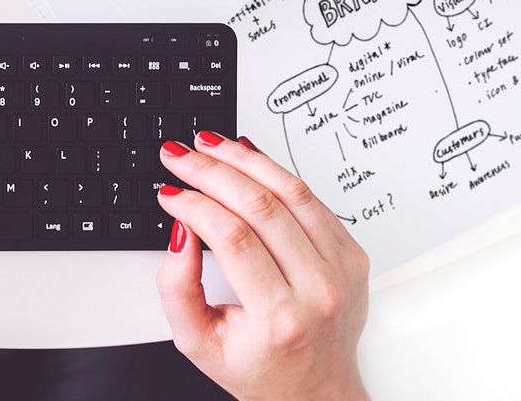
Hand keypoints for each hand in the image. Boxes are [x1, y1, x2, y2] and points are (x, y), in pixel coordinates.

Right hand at [155, 132, 369, 400]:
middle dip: (211, 171)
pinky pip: (311, 198)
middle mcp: (319, 290)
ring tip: (209, 144)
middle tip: (180, 155)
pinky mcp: (351, 254)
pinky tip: (246, 156)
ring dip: (244, 159)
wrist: (315, 390)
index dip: (194, 205)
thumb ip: (177, 288)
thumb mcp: (198, 342)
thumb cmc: (259, 368)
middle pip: (261, 206)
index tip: (169, 192)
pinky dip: (276, 171)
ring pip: (291, 192)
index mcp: (280, 318)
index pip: (232, 238)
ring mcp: (341, 269)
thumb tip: (180, 230)